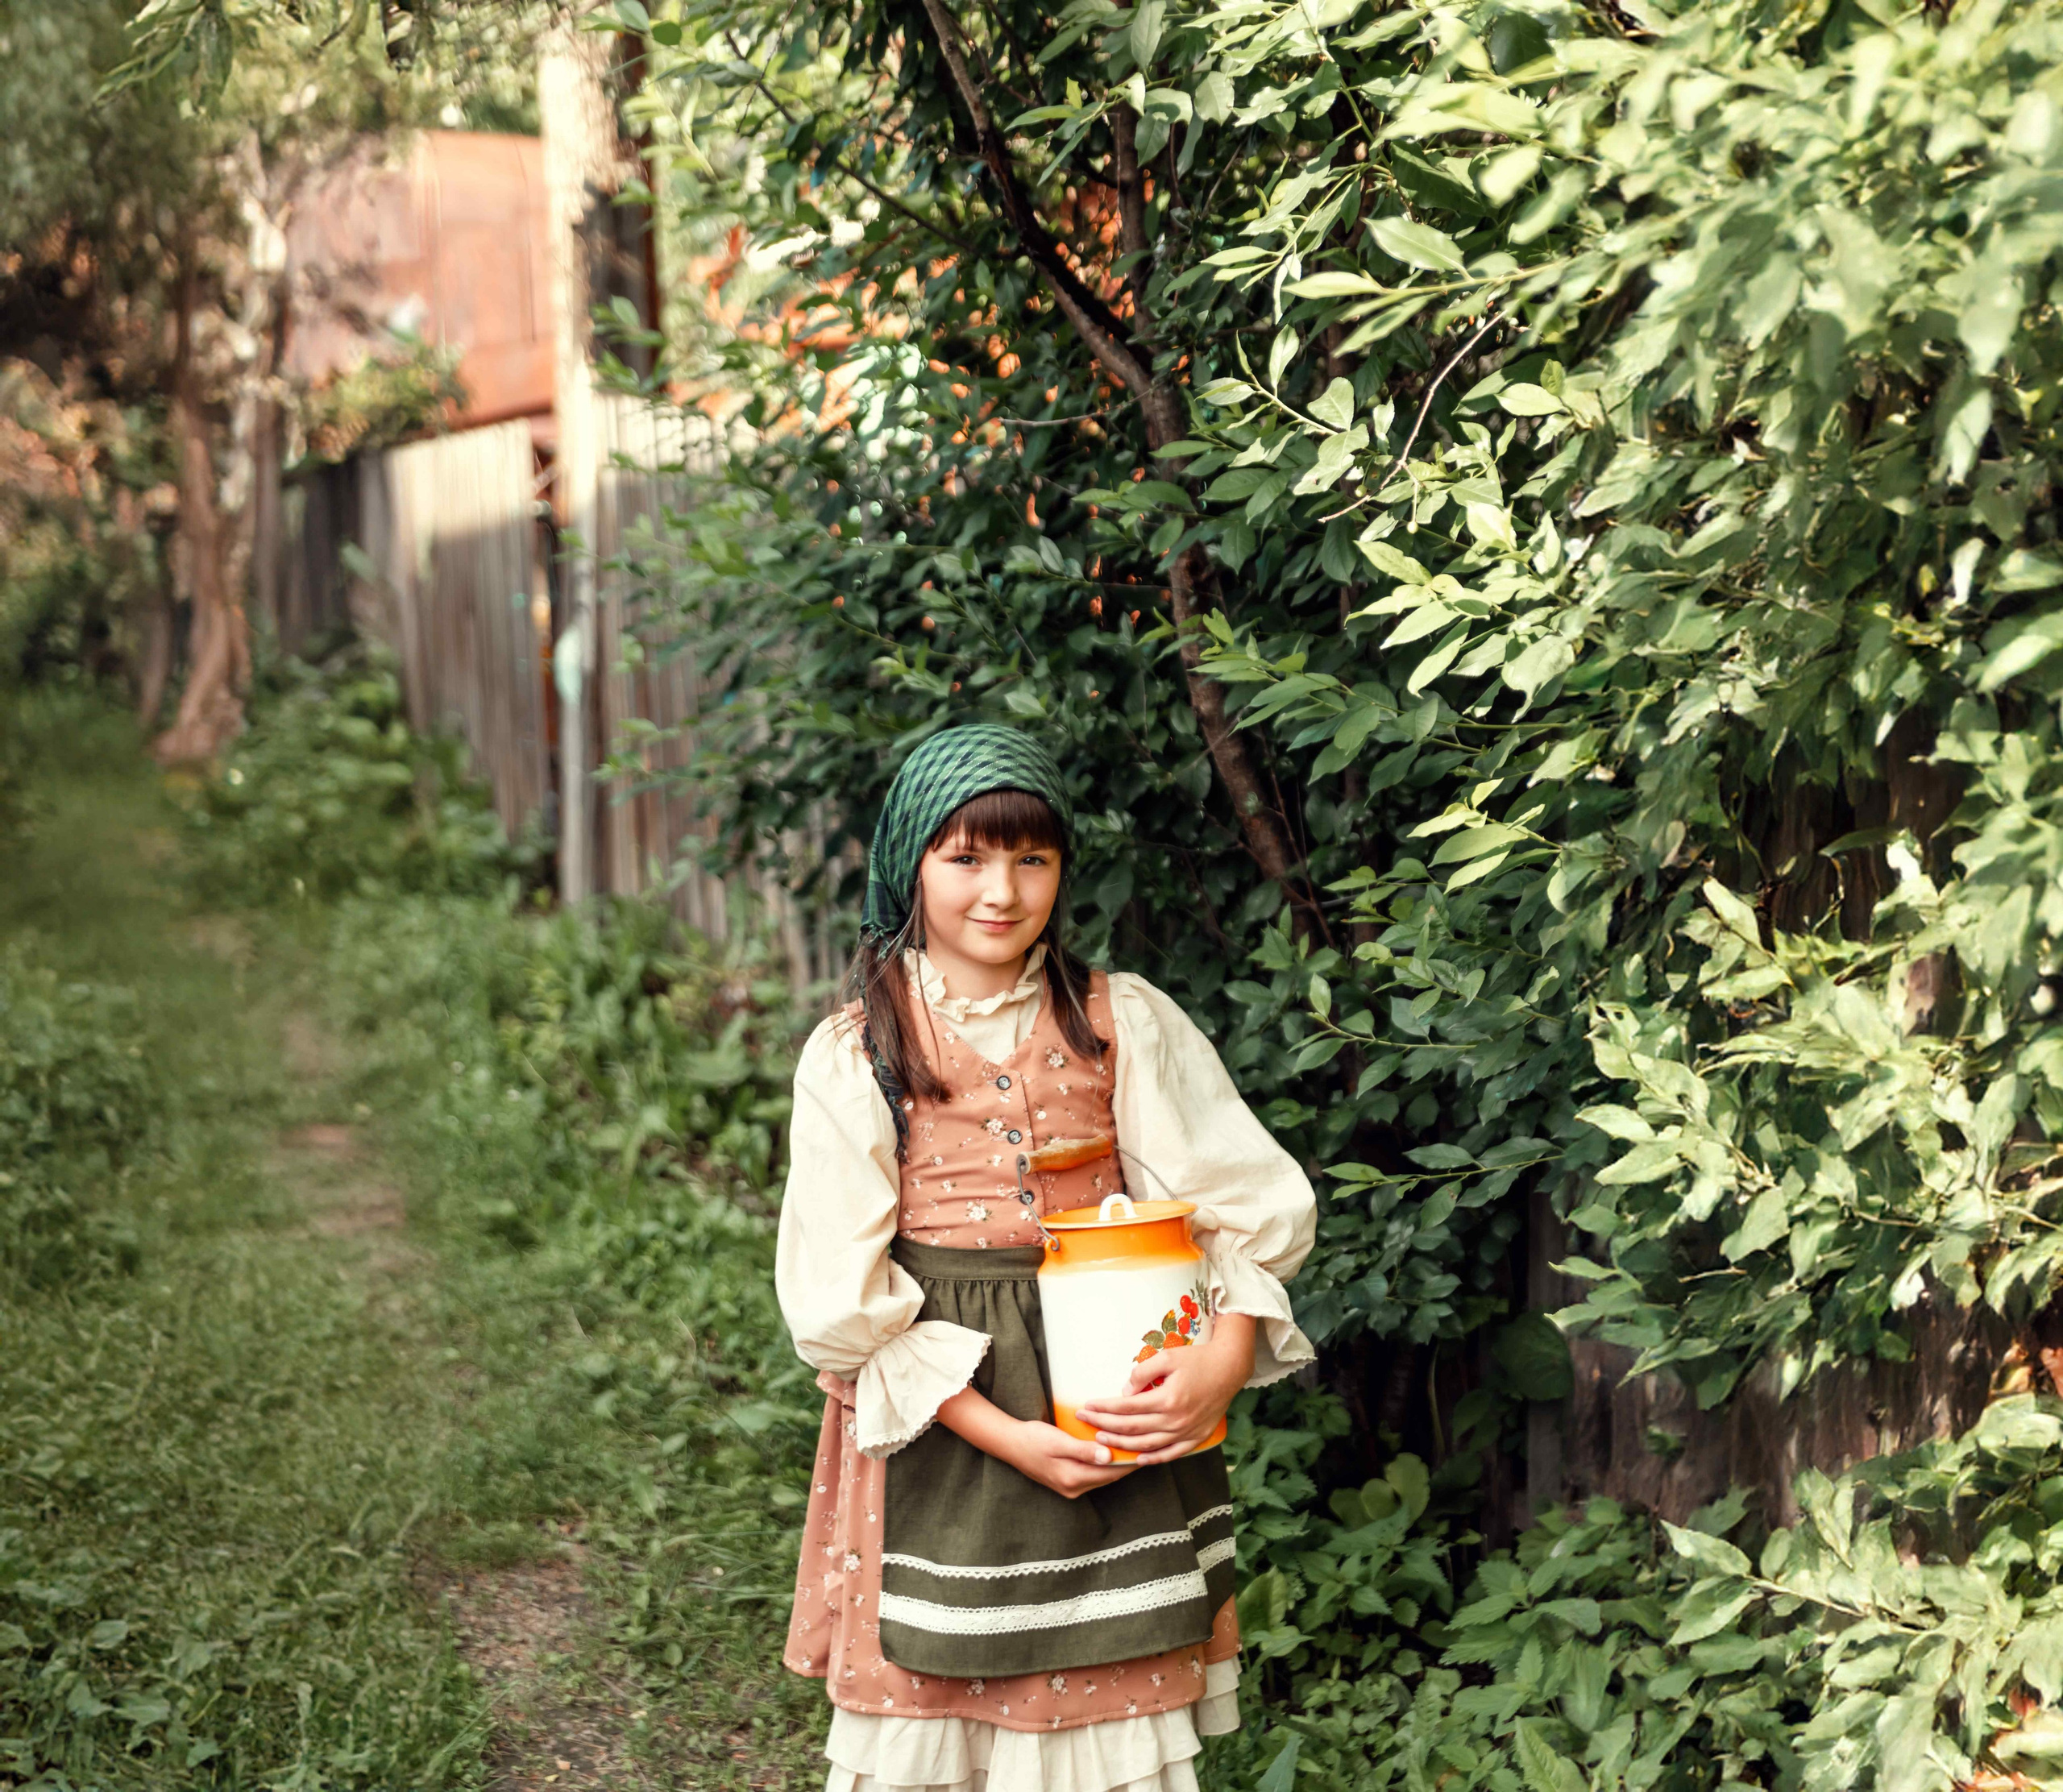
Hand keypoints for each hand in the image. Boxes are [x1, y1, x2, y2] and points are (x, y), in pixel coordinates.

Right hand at [935, 1385, 1133, 1499]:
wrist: (1009, 1444)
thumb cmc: (1032, 1438)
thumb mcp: (1058, 1441)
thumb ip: (1083, 1450)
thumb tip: (1108, 1456)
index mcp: (1072, 1478)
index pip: (1110, 1471)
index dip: (1130, 1461)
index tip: (1147, 1448)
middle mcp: (1073, 1487)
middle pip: (1108, 1476)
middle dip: (1126, 1463)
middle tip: (1146, 1446)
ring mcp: (1069, 1487)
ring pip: (1101, 1476)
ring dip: (1115, 1464)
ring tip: (1133, 1448)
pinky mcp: (1066, 1481)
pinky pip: (1092, 1474)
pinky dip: (1103, 1464)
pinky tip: (1111, 1452)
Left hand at [1075, 1314, 1254, 1465]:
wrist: (1229, 1369)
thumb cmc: (1197, 1359)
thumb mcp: (1168, 1357)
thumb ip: (1143, 1373)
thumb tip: (1124, 1392)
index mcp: (1168, 1398)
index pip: (1127, 1407)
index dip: (1104, 1408)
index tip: (1087, 1406)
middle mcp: (1176, 1419)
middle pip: (1133, 1428)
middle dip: (1105, 1425)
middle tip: (1086, 1421)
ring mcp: (1187, 1432)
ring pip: (1148, 1444)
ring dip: (1122, 1445)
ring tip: (1102, 1440)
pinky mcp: (1196, 1437)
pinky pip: (1171, 1454)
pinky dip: (1153, 1458)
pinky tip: (1137, 1458)